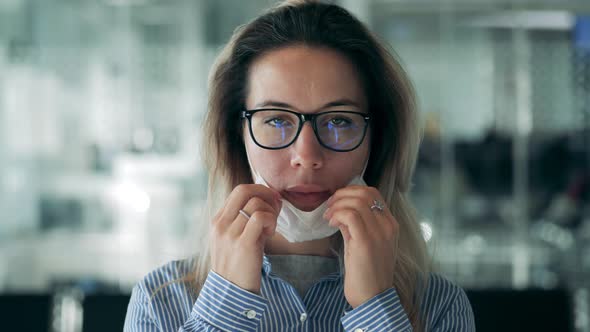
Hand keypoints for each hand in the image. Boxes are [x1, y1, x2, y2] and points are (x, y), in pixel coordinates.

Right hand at [210, 184, 281, 293]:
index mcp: (218, 220)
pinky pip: (260, 217)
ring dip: (270, 211)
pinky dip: (270, 221)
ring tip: (270, 228)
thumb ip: (248, 218)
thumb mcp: (238, 237)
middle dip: (266, 193)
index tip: (272, 202)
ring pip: (255, 203)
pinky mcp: (243, 244)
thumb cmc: (239, 264)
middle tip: (276, 207)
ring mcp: (229, 233)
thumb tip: (272, 199)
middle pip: (244, 189)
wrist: (231, 293)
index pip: (239, 191)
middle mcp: (220, 224)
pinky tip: (270, 234)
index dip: (260, 191)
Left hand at [324, 186, 397, 307]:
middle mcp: (388, 225)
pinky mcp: (366, 241)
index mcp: (390, 224)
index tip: (337, 202)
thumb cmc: (366, 274)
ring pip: (357, 201)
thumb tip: (340, 211)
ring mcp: (379, 232)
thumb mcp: (362, 243)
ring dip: (337, 205)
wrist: (373, 298)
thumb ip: (355, 225)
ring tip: (328, 216)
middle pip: (365, 193)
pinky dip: (337, 214)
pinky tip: (331, 223)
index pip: (373, 193)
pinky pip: (350, 215)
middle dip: (342, 194)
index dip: (351, 192)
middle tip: (329, 206)